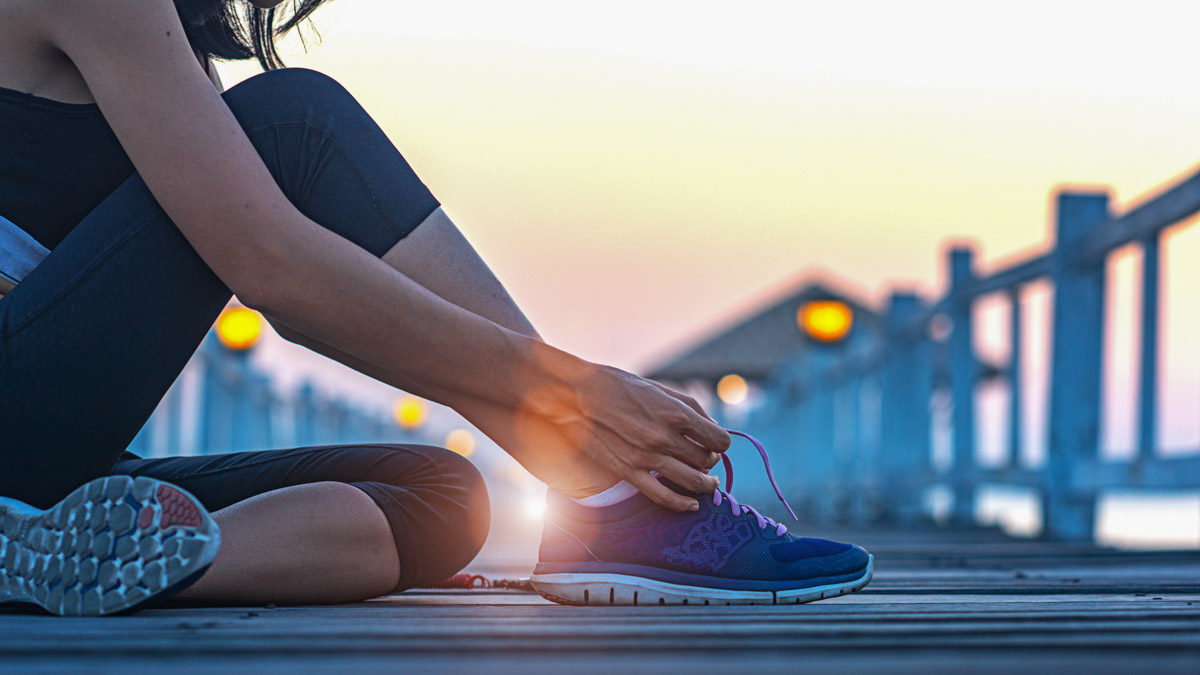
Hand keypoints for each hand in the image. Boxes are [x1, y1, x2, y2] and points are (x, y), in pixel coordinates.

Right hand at [532, 363, 730, 511]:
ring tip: (708, 483)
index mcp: (676, 413)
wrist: (574, 396)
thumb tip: (712, 427)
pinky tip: (692, 505)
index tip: (714, 442)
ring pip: (692, 481)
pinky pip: (663, 497)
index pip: (719, 439)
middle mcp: (665, 437)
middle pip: (706, 460)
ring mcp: (646, 457)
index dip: (721, 443)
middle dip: (710, 460)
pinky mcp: (628, 472)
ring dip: (706, 484)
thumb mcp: (659, 388)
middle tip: (705, 457)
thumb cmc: (618, 386)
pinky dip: (682, 504)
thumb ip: (689, 407)